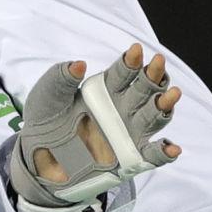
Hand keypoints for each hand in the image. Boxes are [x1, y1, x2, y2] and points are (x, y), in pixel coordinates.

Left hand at [10, 44, 181, 211]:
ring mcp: (130, 132)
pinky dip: (165, 152)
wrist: (38, 160)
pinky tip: (173, 148)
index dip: (130, 61)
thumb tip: (78, 64)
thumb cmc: (45, 123)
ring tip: (172, 95)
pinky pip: (153, 155)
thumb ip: (59, 79)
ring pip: (154, 116)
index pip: (123, 72)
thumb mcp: (46, 98)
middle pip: (145, 89)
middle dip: (153, 75)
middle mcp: (123, 108)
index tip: (135, 50)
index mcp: (106, 89)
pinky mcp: (132, 158)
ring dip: (165, 105)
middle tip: (158, 62)